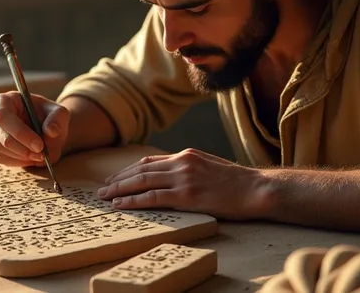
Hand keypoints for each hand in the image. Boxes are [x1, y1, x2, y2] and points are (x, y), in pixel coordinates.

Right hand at [0, 91, 69, 166]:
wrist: (47, 130)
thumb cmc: (50, 116)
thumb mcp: (59, 113)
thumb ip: (57, 119)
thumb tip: (51, 131)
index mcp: (5, 101)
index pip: (3, 116)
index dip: (19, 132)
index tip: (39, 145)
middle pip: (0, 137)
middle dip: (23, 149)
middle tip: (43, 154)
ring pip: (0, 149)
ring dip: (23, 156)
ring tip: (41, 155)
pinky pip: (3, 159)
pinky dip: (20, 161)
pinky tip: (33, 157)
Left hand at [97, 148, 269, 219]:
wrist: (257, 189)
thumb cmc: (237, 182)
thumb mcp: (210, 166)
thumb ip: (190, 168)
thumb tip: (173, 175)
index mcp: (186, 155)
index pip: (150, 161)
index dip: (129, 170)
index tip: (116, 177)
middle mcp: (182, 163)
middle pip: (141, 169)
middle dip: (119, 179)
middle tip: (102, 188)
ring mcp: (184, 178)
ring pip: (142, 181)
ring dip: (120, 189)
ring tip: (105, 196)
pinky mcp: (187, 195)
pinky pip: (153, 197)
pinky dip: (133, 200)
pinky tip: (121, 204)